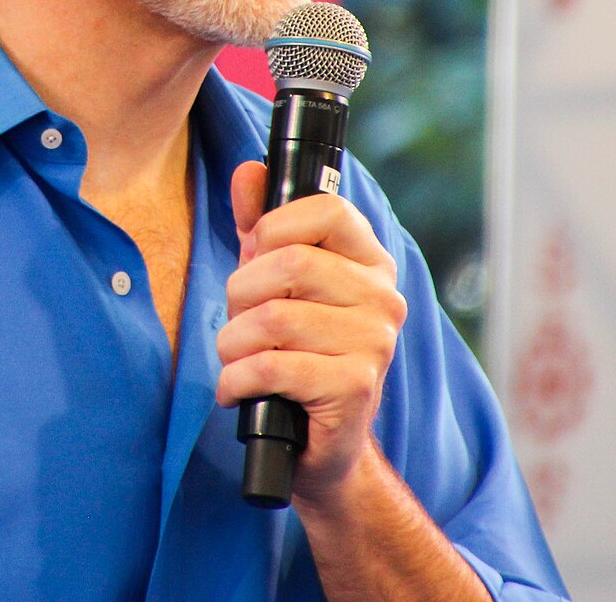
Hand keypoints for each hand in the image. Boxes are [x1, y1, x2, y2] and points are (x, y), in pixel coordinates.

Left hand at [214, 159, 407, 505]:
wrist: (317, 445)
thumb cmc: (293, 352)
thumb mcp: (272, 283)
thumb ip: (260, 225)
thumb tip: (248, 170)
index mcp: (368, 262)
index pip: (328, 209)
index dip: (275, 227)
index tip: (256, 256)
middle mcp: (383, 297)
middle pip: (288, 263)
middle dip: (240, 294)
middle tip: (237, 322)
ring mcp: (375, 342)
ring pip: (273, 318)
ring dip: (232, 343)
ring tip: (235, 360)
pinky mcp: (355, 386)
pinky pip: (273, 366)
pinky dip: (236, 379)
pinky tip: (237, 390)